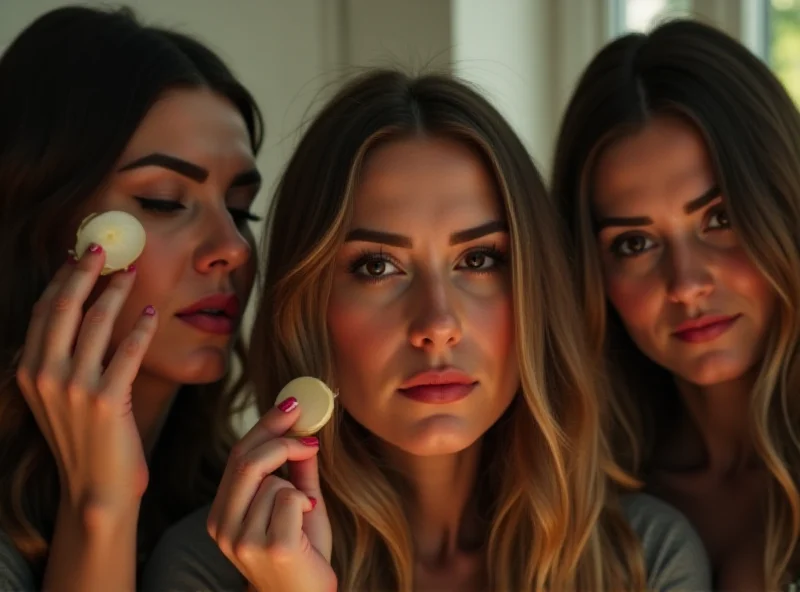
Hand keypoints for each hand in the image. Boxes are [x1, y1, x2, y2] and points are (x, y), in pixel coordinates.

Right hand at [15, 245, 156, 513]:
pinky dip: (141, 328)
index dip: (62, 280)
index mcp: (30, 371)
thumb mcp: (60, 396)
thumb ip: (63, 359)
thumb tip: (82, 316)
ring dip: (116, 292)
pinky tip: (153, 313)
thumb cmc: (85, 440)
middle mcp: (45, 375)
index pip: (44, 312)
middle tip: (102, 247)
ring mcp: (74, 387)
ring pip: (96, 323)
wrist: (94, 490)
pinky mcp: (107, 399)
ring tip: (133, 272)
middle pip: (63, 308)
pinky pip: (128, 351)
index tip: (78, 255)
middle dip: (83, 272)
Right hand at [207, 401, 334, 591]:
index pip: (238, 457)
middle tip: (310, 437)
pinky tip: (305, 528)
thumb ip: (296, 471)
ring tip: (302, 517)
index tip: (291, 404)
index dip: (266, 426)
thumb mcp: (299, 505)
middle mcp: (223, 527)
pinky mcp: (269, 547)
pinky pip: (290, 498)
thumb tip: (303, 430)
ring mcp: (242, 540)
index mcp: (222, 515)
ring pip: (273, 482)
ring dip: (298, 490)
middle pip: (248, 461)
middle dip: (283, 440)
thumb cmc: (302, 555)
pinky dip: (306, 505)